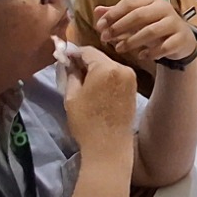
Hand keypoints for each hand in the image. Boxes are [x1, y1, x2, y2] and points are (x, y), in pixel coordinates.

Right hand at [61, 45, 139, 160]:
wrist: (109, 146)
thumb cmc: (87, 121)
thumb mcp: (72, 95)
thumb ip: (71, 73)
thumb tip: (69, 62)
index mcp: (107, 67)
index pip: (87, 51)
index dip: (73, 53)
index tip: (63, 58)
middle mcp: (123, 68)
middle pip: (99, 58)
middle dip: (85, 62)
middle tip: (70, 71)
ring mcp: (131, 78)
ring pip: (108, 66)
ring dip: (95, 71)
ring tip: (82, 82)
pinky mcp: (133, 88)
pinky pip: (116, 76)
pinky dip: (105, 78)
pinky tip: (95, 89)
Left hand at [94, 0, 196, 64]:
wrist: (181, 39)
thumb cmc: (154, 26)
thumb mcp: (135, 19)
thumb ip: (117, 15)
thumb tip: (97, 11)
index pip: (129, 3)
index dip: (113, 14)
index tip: (99, 26)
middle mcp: (164, 7)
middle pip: (139, 15)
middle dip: (119, 27)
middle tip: (104, 38)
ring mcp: (174, 23)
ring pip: (151, 31)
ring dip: (132, 41)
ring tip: (119, 49)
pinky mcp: (181, 38)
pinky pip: (165, 46)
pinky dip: (151, 52)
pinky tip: (141, 56)